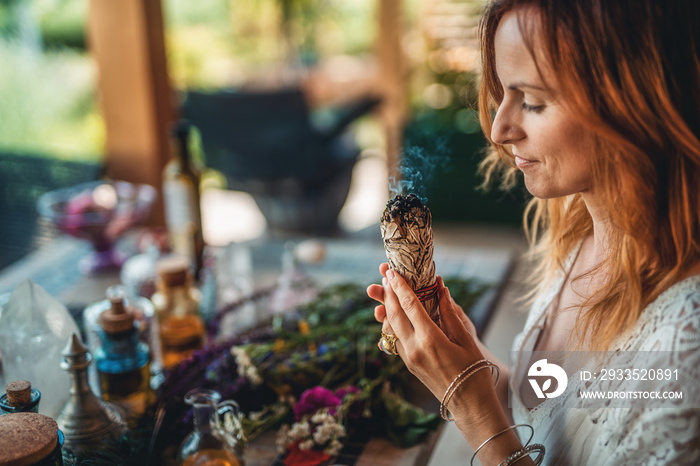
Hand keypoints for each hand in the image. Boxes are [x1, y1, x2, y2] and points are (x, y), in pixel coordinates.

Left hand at [368, 265, 518, 459]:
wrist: (469, 403)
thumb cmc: (474, 370)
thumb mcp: (465, 339)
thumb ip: (450, 312)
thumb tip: (440, 288)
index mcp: (430, 339)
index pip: (410, 306)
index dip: (400, 286)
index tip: (393, 272)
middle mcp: (414, 348)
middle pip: (394, 314)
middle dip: (388, 293)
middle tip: (385, 276)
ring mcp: (408, 358)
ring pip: (390, 327)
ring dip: (387, 308)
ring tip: (386, 291)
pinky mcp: (407, 364)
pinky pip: (394, 340)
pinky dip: (391, 324)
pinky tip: (392, 314)